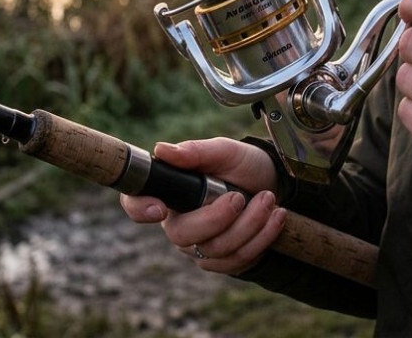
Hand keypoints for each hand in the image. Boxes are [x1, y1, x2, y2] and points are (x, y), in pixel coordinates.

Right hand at [119, 137, 286, 274]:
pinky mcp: (223, 261)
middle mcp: (178, 223)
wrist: (274, 184)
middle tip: (241, 196)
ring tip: (269, 199)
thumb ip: (194, 151)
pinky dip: (262, 237)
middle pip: (183, 234)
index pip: (135, 204)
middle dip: (217, 218)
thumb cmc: (241, 164)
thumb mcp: (223, 151)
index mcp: (169, 193)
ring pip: (215, 249)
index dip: (139, 208)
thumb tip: (161, 150)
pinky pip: (237, 259)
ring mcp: (199, 246)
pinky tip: (276, 216)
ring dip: (249, 224)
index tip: (160, 208)